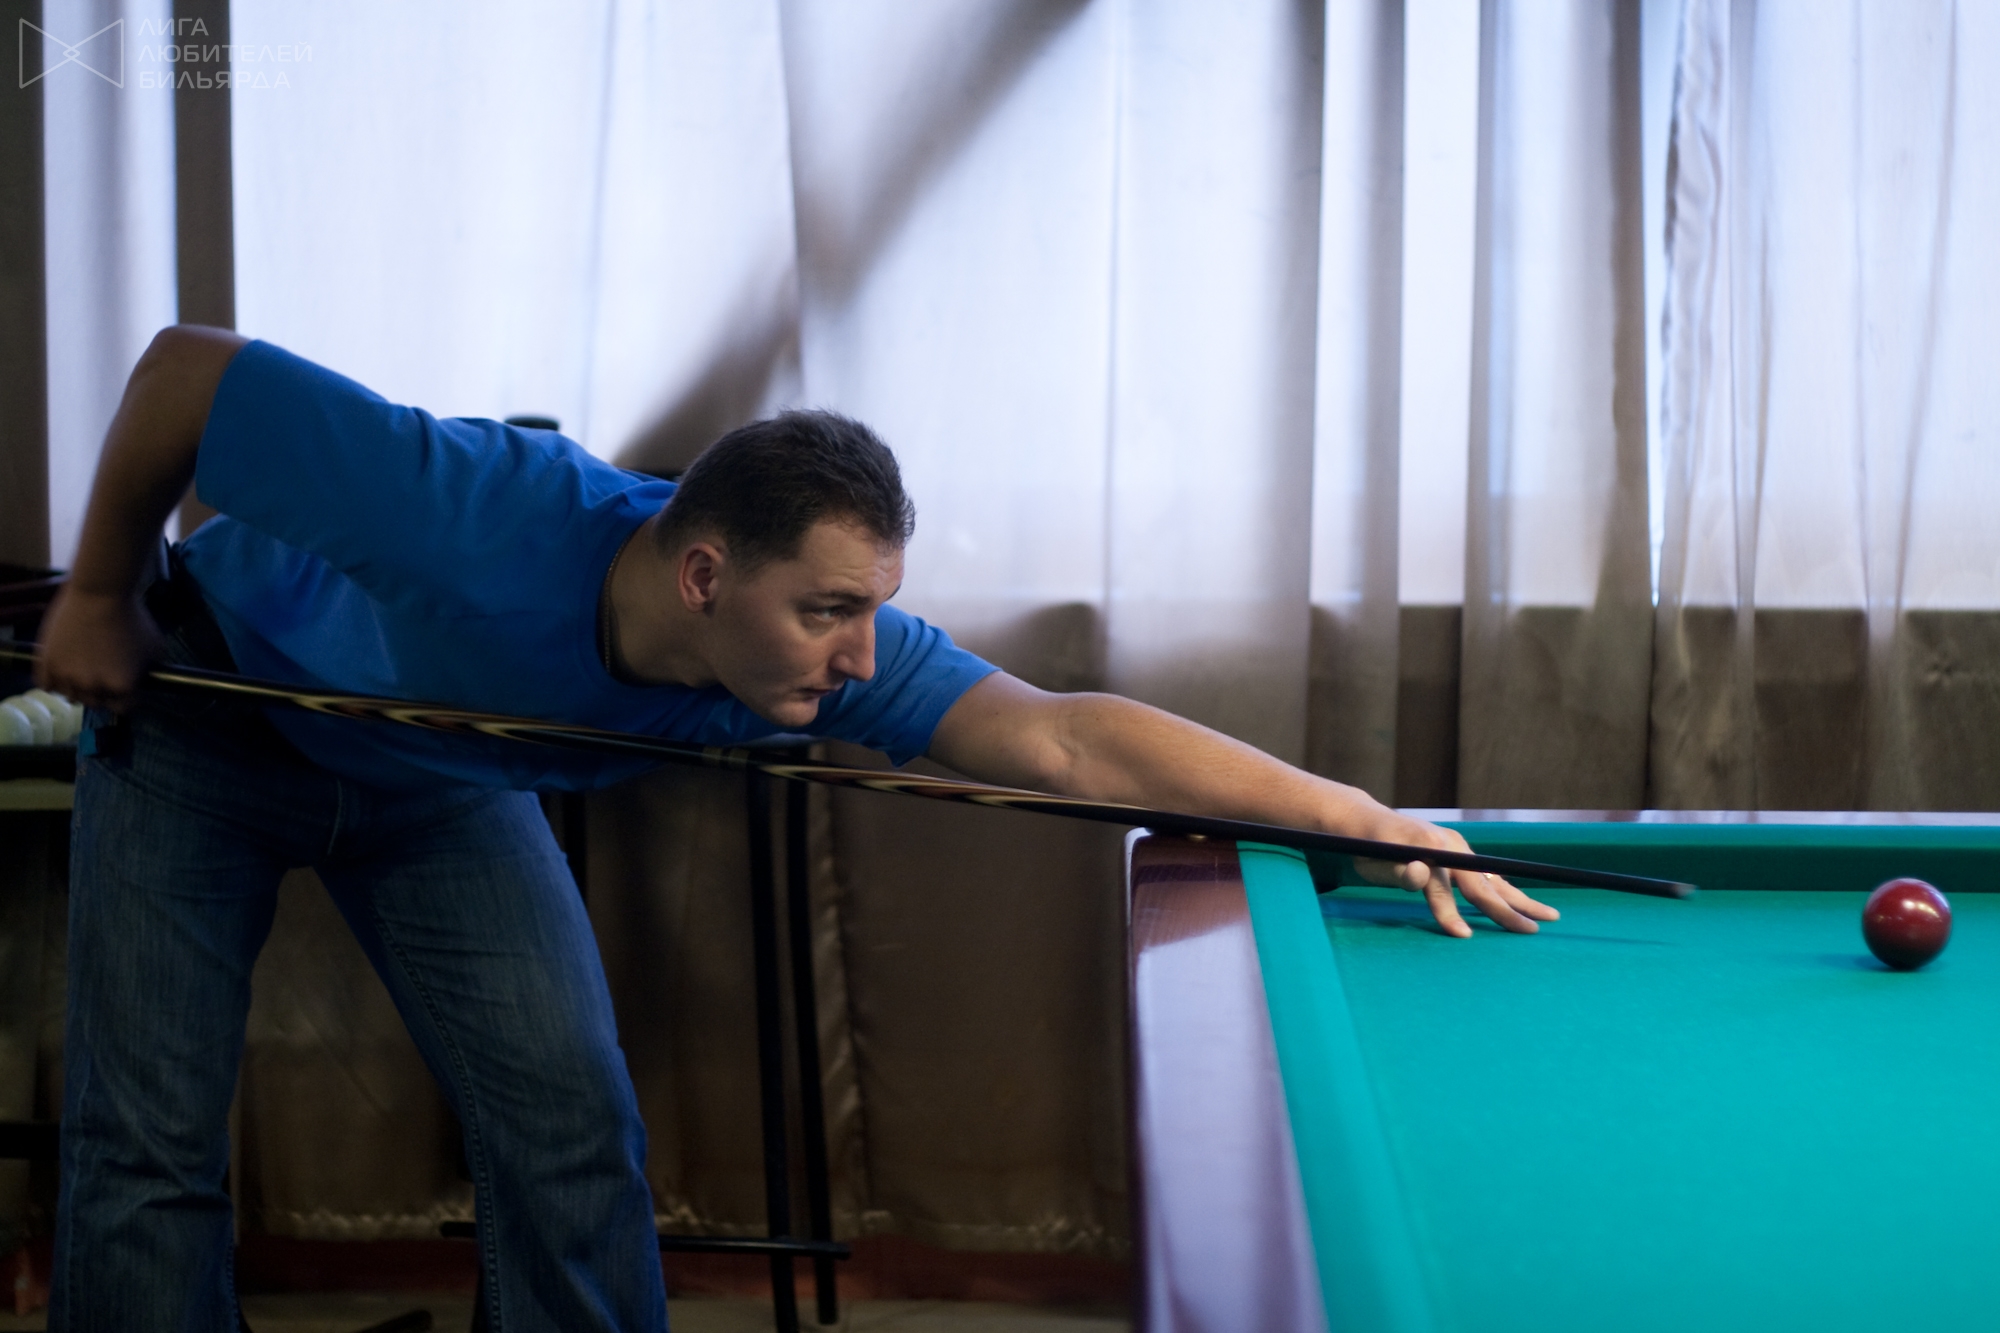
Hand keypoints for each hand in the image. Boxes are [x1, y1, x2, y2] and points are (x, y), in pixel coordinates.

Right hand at [34, 585, 165, 710]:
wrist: (100, 593)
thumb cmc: (133, 617)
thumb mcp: (155, 648)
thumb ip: (149, 671)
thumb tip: (145, 680)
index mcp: (122, 687)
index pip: (123, 709)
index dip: (127, 698)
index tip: (125, 688)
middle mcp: (92, 687)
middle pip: (96, 703)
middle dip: (102, 693)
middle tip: (103, 675)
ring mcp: (66, 676)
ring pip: (70, 695)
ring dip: (77, 687)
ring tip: (82, 670)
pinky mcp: (45, 663)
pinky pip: (46, 685)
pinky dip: (53, 681)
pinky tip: (62, 669)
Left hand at [1350, 808, 1558, 937]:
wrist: (1372, 823)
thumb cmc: (1370, 849)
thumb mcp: (1375, 863)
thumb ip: (1398, 872)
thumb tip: (1420, 874)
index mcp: (1429, 845)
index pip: (1443, 886)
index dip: (1450, 912)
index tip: (1464, 936)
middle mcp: (1451, 844)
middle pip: (1481, 883)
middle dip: (1507, 910)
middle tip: (1531, 931)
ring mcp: (1459, 847)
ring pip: (1493, 878)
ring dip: (1521, 899)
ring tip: (1550, 915)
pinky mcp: (1461, 852)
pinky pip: (1488, 875)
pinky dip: (1507, 890)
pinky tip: (1523, 902)